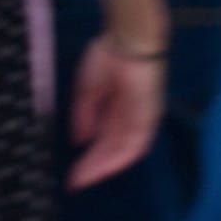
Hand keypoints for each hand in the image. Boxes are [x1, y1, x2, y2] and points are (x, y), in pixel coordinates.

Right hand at [66, 37, 164, 189]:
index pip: (105, 139)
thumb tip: (80, 139)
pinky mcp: (148, 115)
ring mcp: (141, 117)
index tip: (72, 171)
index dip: (89, 157)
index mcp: (118, 109)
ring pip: (123, 151)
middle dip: (93, 166)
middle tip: (74, 181)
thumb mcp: (88, 90)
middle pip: (112, 149)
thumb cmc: (108, 56)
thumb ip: (85, 116)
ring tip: (84, 178)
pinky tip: (102, 168)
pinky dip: (118, 158)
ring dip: (103, 166)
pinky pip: (134, 143)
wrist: (128, 39)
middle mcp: (131, 116)